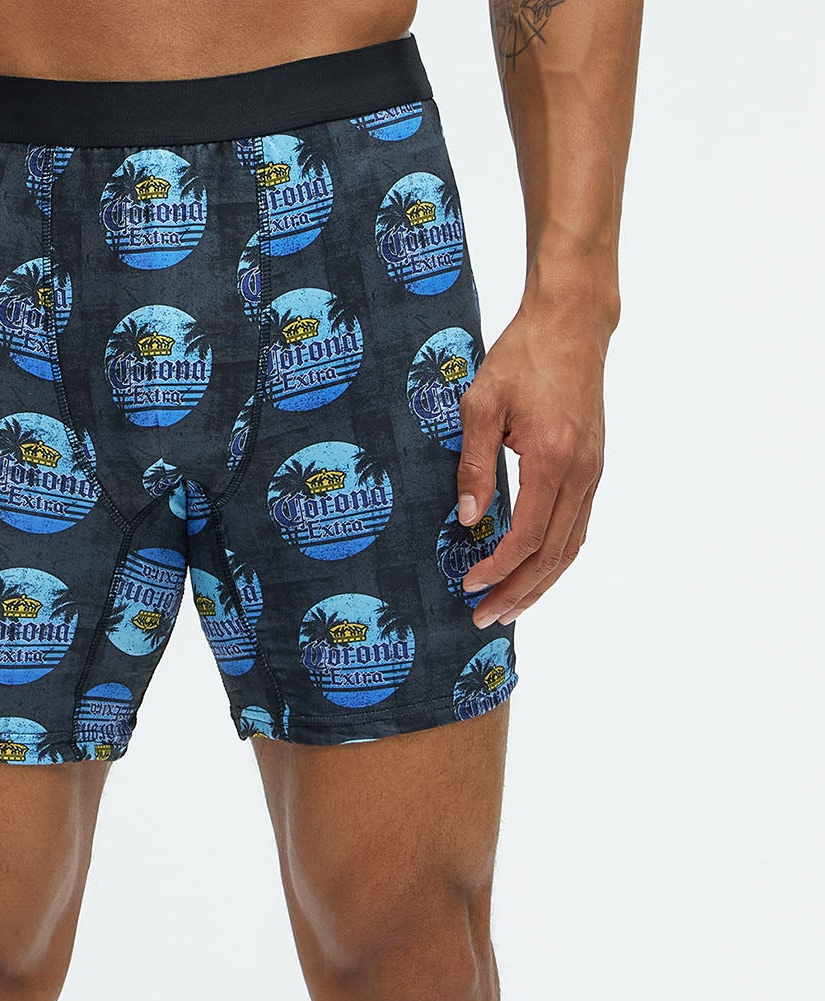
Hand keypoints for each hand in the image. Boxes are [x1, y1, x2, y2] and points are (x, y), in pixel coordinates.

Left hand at [455, 302, 607, 626]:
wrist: (572, 322)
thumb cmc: (523, 356)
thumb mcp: (481, 405)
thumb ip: (472, 465)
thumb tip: (466, 520)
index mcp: (553, 459)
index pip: (527, 537)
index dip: (498, 569)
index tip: (469, 585)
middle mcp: (582, 472)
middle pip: (553, 555)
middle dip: (517, 592)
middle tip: (484, 618)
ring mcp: (593, 470)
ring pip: (571, 547)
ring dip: (540, 584)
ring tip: (509, 608)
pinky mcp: (594, 466)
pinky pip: (578, 527)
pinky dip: (556, 558)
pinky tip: (534, 571)